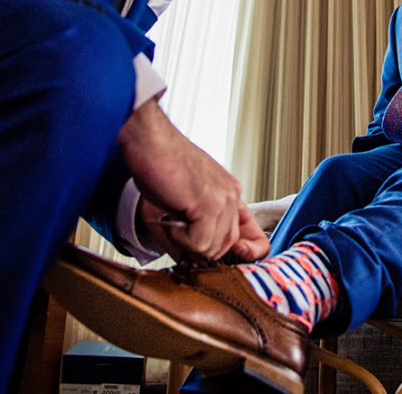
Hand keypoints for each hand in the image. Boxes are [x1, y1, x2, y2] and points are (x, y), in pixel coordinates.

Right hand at [118, 98, 243, 260]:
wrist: (148, 140)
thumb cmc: (160, 164)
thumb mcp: (184, 201)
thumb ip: (197, 229)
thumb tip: (195, 261)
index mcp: (228, 193)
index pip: (253, 234)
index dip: (248, 251)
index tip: (234, 256)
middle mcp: (230, 195)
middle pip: (227, 245)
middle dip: (200, 247)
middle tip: (177, 230)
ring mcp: (223, 199)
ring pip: (213, 247)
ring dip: (186, 242)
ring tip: (171, 218)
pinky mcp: (208, 204)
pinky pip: (199, 243)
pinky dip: (179, 238)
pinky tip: (170, 217)